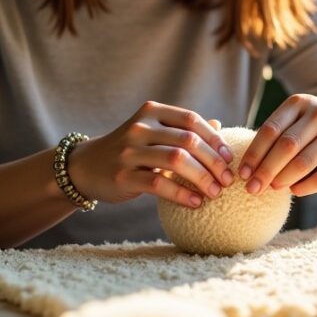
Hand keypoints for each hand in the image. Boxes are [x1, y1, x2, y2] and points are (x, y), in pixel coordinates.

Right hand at [66, 101, 234, 207]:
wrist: (87, 166)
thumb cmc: (130, 150)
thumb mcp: (154, 134)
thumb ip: (183, 130)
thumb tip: (218, 127)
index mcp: (151, 112)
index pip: (191, 120)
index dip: (214, 139)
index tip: (230, 159)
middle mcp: (140, 128)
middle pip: (188, 141)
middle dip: (214, 162)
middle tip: (228, 180)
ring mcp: (129, 151)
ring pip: (177, 160)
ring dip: (202, 178)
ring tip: (215, 193)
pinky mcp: (123, 176)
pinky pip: (158, 184)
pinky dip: (182, 194)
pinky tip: (196, 203)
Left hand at [239, 94, 316, 197]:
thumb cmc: (312, 128)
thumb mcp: (294, 121)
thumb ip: (274, 138)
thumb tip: (247, 170)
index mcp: (300, 102)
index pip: (270, 130)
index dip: (254, 154)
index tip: (242, 174)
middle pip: (286, 146)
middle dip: (266, 170)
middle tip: (252, 188)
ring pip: (304, 162)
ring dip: (284, 179)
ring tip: (272, 188)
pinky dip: (306, 187)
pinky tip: (294, 191)